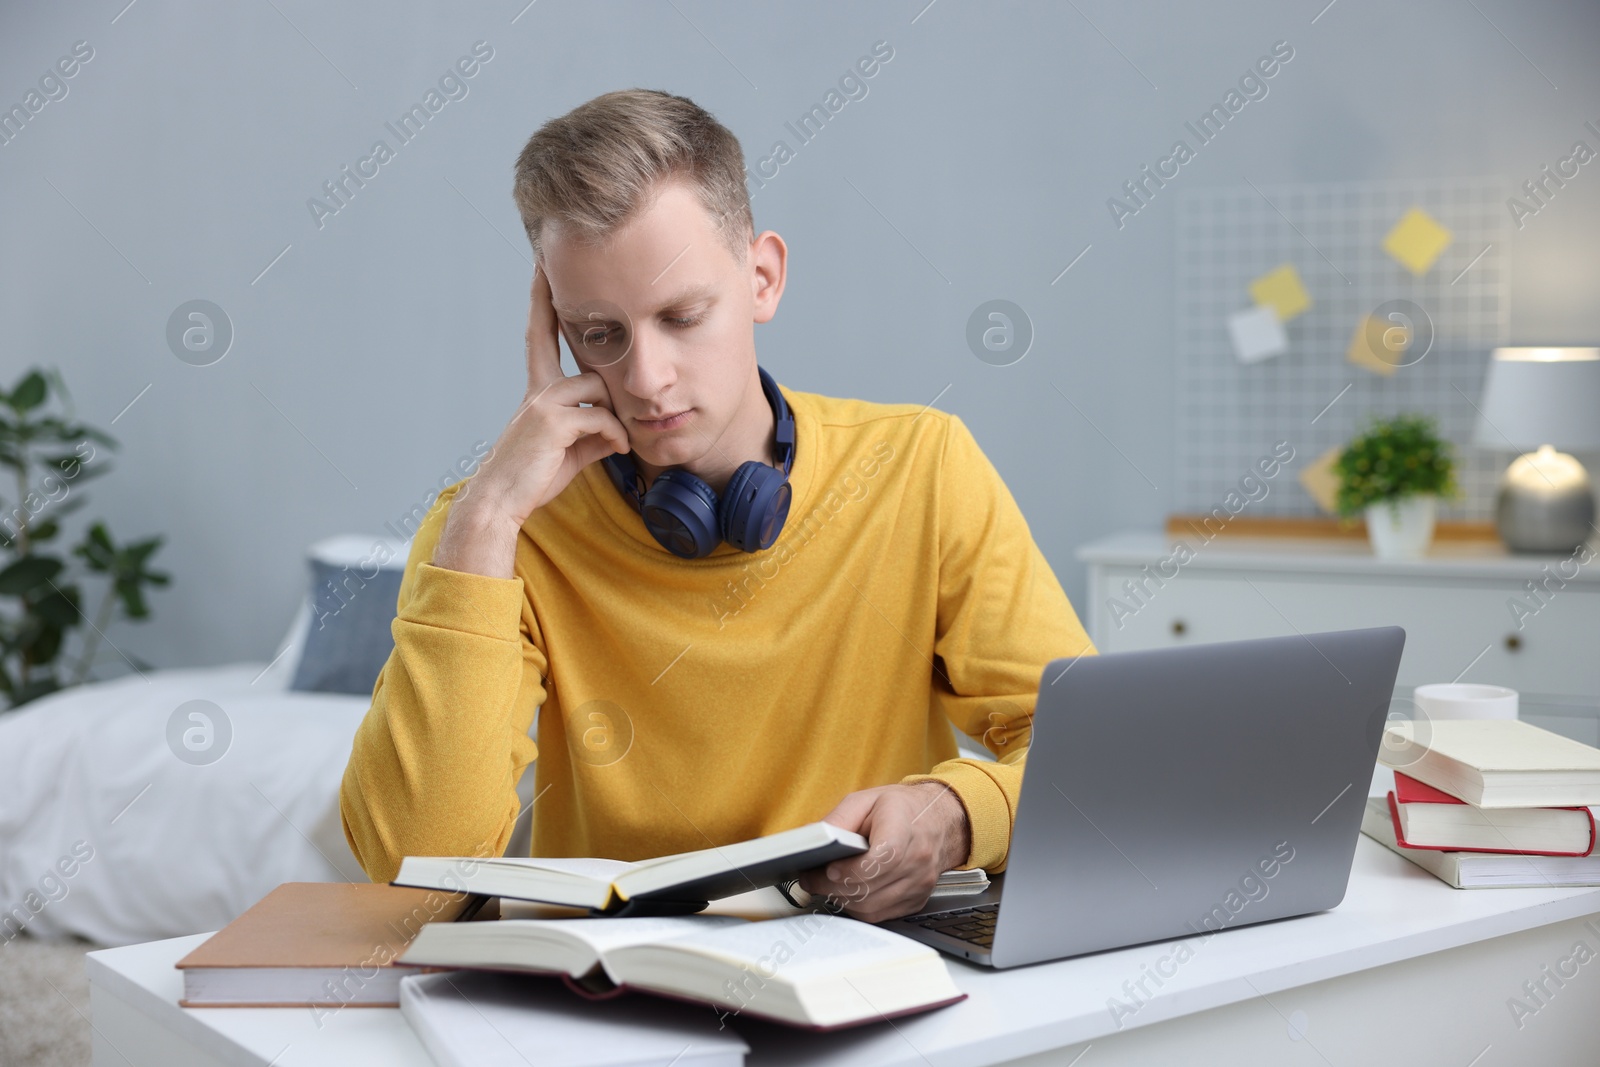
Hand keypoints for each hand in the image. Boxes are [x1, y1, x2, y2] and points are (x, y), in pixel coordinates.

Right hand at [435, 263, 630, 577]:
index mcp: (539, 391)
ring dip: (615, 412)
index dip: (542, 300)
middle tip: (566, 292)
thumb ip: (594, 430)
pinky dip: (615, 433)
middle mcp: (539, 389)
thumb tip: (620, 428)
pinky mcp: (552, 421)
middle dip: (568, 319)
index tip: (542, 267)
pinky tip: (618, 448)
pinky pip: (601, 415)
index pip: (540, 334)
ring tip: (620, 437)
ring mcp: (543, 402)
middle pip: (568, 346)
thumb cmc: (533, 478)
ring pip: (597, 385)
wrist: (500, 503)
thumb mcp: (572, 449)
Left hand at [797, 783, 972, 923]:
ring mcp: (919, 884)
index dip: (851, 870)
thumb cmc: (902, 809)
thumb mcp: (866, 800)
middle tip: (812, 879)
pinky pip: (880, 915)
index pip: (882, 860)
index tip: (828, 868)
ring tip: (826, 885)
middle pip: (871, 887)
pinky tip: (848, 892)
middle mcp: (917, 861)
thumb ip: (839, 819)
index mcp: (905, 830)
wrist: (939, 821)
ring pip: (872, 907)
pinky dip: (858, 907)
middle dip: (833, 887)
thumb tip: (813, 841)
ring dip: (842, 899)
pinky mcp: (915, 900)